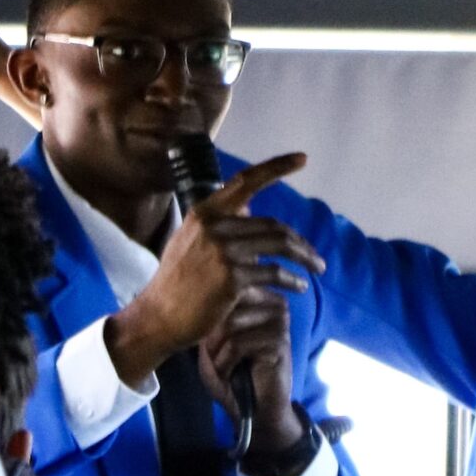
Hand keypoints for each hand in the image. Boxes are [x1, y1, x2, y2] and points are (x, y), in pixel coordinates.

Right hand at [106, 154, 325, 386]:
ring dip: (305, 257)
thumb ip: (218, 225)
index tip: (302, 158)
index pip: (245, 181)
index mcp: (204, 213)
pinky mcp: (232, 277)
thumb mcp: (190, 242)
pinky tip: (299, 288)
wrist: (158, 317)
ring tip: (317, 268)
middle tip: (315, 258)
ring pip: (280, 245)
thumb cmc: (177, 283)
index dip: (276, 167)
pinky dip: (292, 280)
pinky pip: (274, 273)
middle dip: (300, 242)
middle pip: (273, 225)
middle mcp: (214, 226)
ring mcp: (223, 251)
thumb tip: (246, 208)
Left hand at [199, 291, 301, 451]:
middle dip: (211, 337)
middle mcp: (273, 304)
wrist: (255, 411)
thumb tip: (202, 296)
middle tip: (216, 358)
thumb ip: (209, 316)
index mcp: (258, 298)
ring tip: (222, 366)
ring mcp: (279, 321)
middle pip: (225, 304)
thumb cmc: (231, 375)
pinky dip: (225, 363)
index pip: (224, 289)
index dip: (207, 320)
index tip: (210, 344)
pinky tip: (229, 374)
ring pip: (230, 324)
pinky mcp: (280, 341)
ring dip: (216, 352)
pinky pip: (238, 344)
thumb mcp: (210, 342)